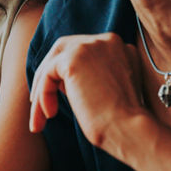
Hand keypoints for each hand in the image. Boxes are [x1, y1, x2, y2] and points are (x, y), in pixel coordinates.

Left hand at [30, 33, 150, 158]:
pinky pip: (48, 73)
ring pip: (53, 63)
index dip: (67, 72)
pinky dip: (43, 94)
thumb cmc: (122, 120)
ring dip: (43, 90)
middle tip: (40, 101)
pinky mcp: (74, 59)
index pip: (82, 50)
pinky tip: (49, 114)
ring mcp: (90, 46)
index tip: (62, 95)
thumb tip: (62, 80)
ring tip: (41, 118)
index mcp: (118, 46)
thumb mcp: (111, 88)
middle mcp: (105, 40)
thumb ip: (93, 74)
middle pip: (63, 49)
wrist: (130, 130)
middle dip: (49, 74)